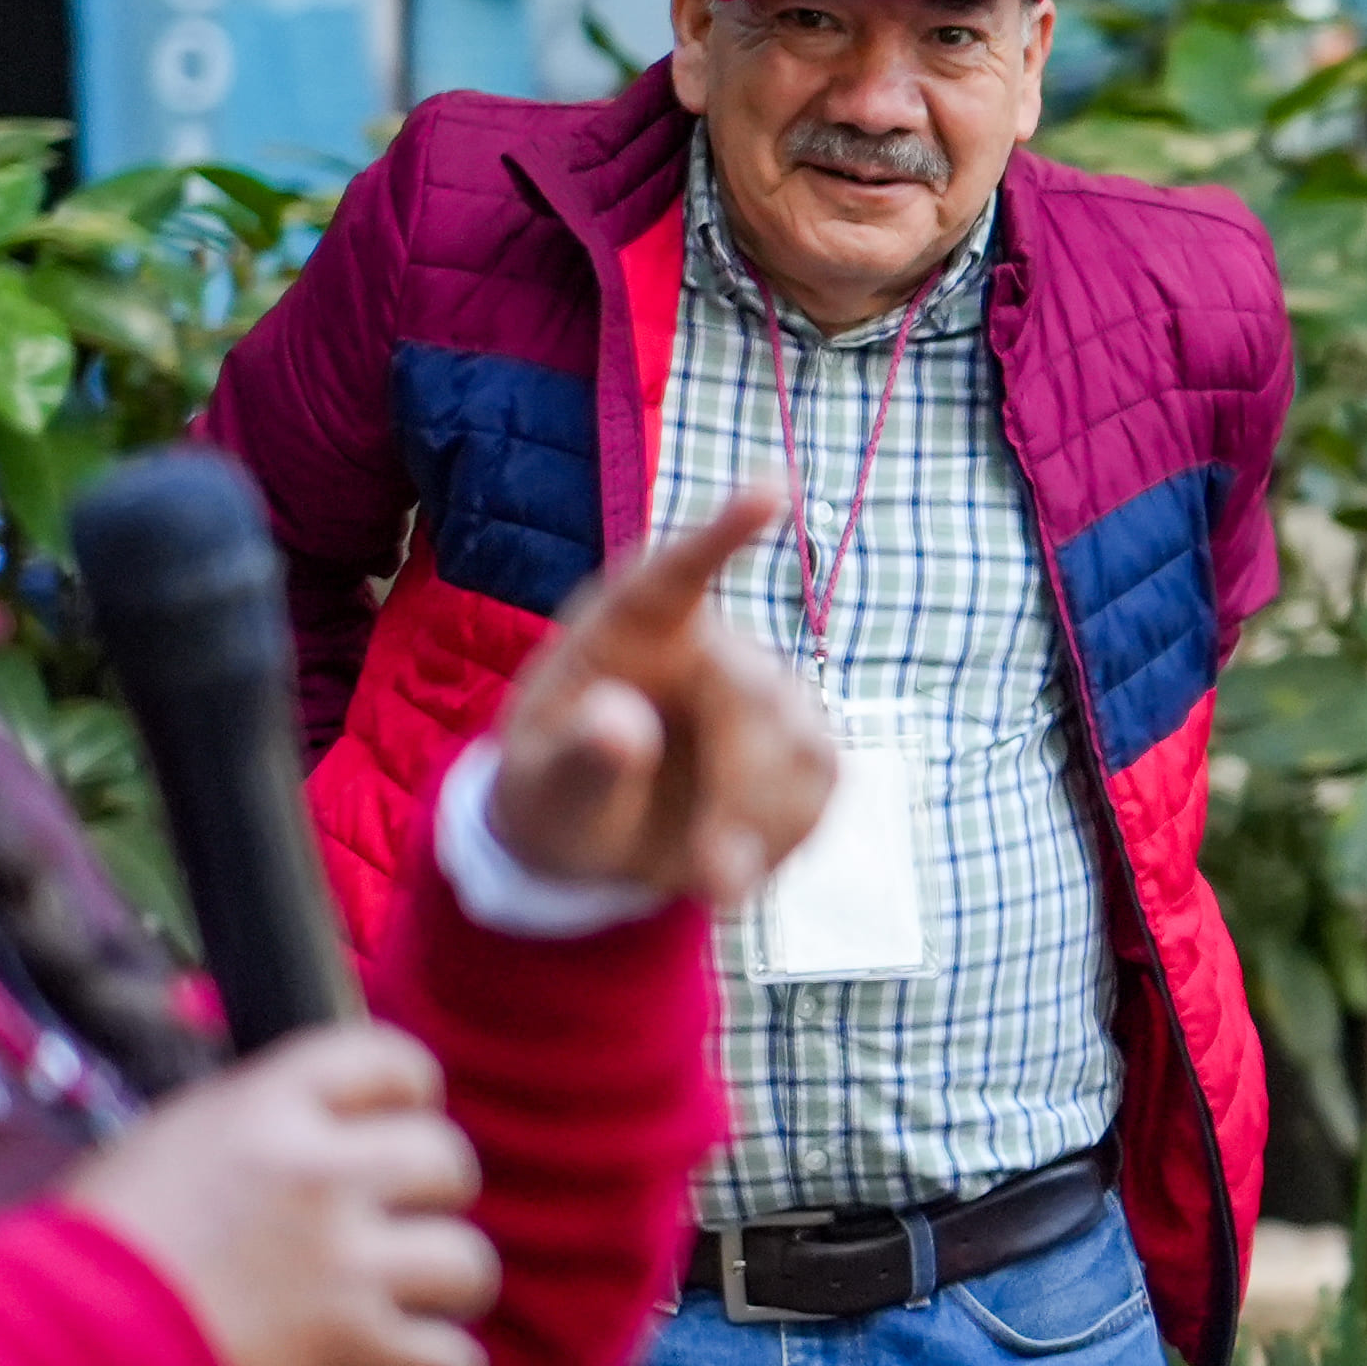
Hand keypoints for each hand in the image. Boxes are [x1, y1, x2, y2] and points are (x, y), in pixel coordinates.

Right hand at [62, 1026, 498, 1365]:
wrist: (39, 1353)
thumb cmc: (80, 1255)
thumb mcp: (165, 1147)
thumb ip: (257, 1132)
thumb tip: (329, 1137)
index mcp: (263, 1107)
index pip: (391, 1060)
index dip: (407, 1099)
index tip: (395, 1129)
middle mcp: (317, 1174)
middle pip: (448, 1161)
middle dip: (428, 1201)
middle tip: (386, 1235)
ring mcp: (341, 1262)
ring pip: (468, 1262)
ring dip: (439, 1292)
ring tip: (395, 1309)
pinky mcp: (352, 1349)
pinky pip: (456, 1358)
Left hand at [487, 480, 836, 906]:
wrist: (592, 841)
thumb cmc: (553, 792)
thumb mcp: (541, 790)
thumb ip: (578, 758)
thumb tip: (621, 721)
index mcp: (631, 628)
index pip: (676, 572)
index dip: (724, 531)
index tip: (775, 487)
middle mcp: (709, 648)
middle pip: (759, 692)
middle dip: (738, 784)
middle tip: (702, 872)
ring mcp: (766, 696)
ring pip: (808, 743)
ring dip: (763, 819)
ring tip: (707, 879)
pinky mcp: (804, 749)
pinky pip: (825, 788)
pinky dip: (785, 839)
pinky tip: (731, 869)